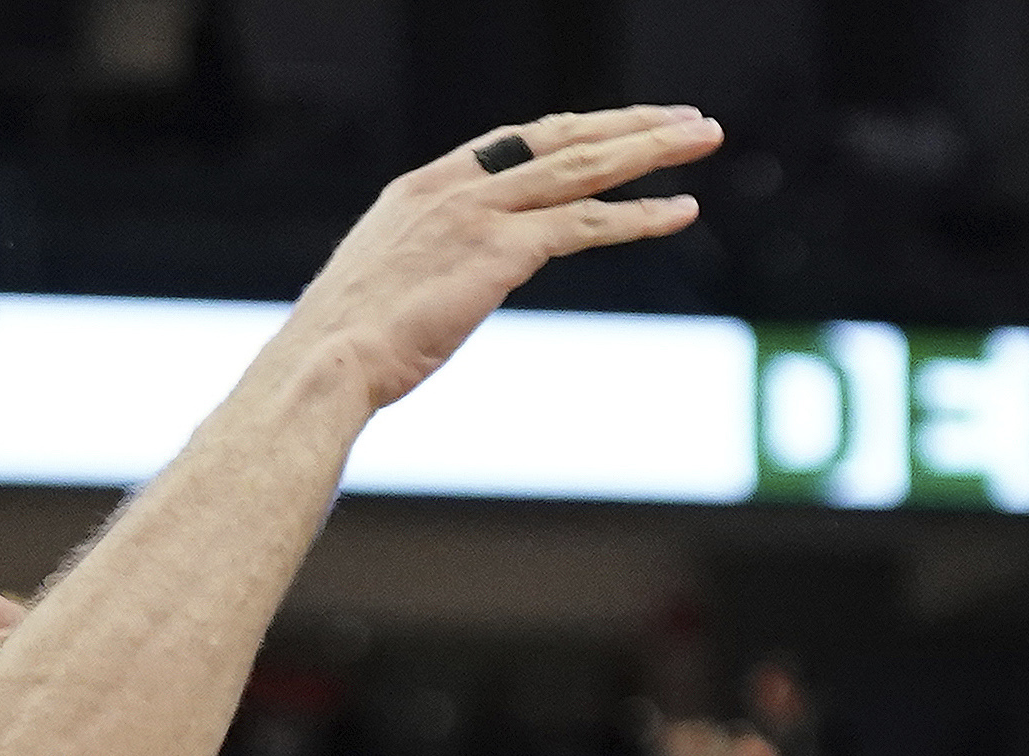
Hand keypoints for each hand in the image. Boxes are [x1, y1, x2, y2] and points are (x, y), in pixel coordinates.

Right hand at [289, 105, 727, 414]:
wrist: (325, 363)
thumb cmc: (347, 344)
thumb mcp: (386, 286)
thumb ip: (424, 269)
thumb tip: (441, 289)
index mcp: (423, 187)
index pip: (514, 141)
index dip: (574, 130)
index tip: (615, 127)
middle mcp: (455, 185)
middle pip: (560, 136)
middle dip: (628, 124)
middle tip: (685, 119)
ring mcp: (478, 212)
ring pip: (584, 166)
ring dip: (650, 150)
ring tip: (703, 140)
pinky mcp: (500, 251)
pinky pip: (587, 223)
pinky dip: (640, 216)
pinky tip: (682, 211)